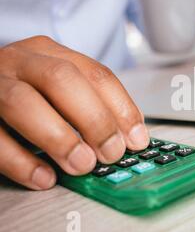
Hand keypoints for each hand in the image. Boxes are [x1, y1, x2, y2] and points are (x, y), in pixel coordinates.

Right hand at [0, 36, 148, 189]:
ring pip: (22, 102)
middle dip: (94, 119)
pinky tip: (44, 177)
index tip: (137, 139)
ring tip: (82, 164)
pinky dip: (20, 161)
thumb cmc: (23, 90)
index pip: (95, 74)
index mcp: (49, 53)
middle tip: (111, 152)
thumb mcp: (56, 88)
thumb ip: (88, 103)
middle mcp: (20, 61)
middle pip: (63, 79)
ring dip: (59, 137)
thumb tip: (128, 137)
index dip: (122, 108)